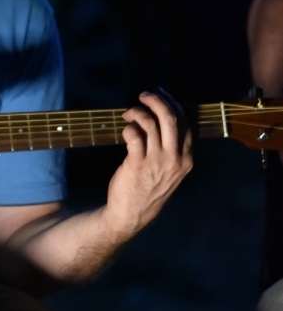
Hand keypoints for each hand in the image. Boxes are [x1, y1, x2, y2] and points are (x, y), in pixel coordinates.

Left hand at [105, 88, 192, 236]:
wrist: (131, 215)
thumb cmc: (149, 191)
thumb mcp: (170, 172)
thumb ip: (172, 149)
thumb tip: (161, 118)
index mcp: (186, 159)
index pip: (185, 123)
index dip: (173, 105)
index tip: (161, 96)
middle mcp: (175, 159)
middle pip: (170, 118)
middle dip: (157, 100)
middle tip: (144, 95)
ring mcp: (157, 162)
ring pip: (151, 124)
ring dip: (138, 112)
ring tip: (129, 113)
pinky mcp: (137, 164)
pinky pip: (134, 135)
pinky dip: (128, 127)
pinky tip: (125, 129)